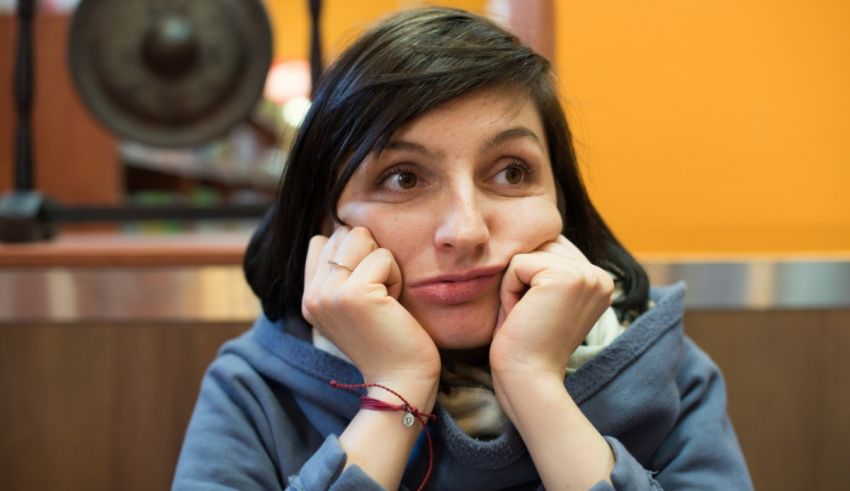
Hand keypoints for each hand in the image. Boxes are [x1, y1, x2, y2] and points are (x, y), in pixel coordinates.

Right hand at [302, 226, 440, 387]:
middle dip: (370, 256)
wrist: (401, 381)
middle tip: (378, 297)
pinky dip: (396, 277)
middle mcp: (312, 296)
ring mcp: (329, 294)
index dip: (353, 254)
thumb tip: (349, 229)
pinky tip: (393, 306)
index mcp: (308, 299)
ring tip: (384, 299)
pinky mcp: (354, 295)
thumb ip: (342, 274)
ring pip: (360, 237)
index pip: (322, 241)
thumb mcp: (354, 306)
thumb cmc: (389, 341)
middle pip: (342, 233)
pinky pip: (383, 256)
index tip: (366, 291)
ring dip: (383, 263)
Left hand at [490, 235, 613, 382]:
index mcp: (600, 281)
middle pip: (541, 247)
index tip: (538, 316)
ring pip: (528, 254)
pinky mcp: (565, 277)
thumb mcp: (543, 300)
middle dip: (523, 280)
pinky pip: (516, 264)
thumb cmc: (525, 344)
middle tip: (530, 318)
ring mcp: (586, 275)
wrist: (527, 380)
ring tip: (526, 317)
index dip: (531, 281)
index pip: (552, 251)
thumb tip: (534, 232)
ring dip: (515, 285)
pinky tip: (521, 317)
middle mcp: (600, 276)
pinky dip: (508, 291)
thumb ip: (547, 268)